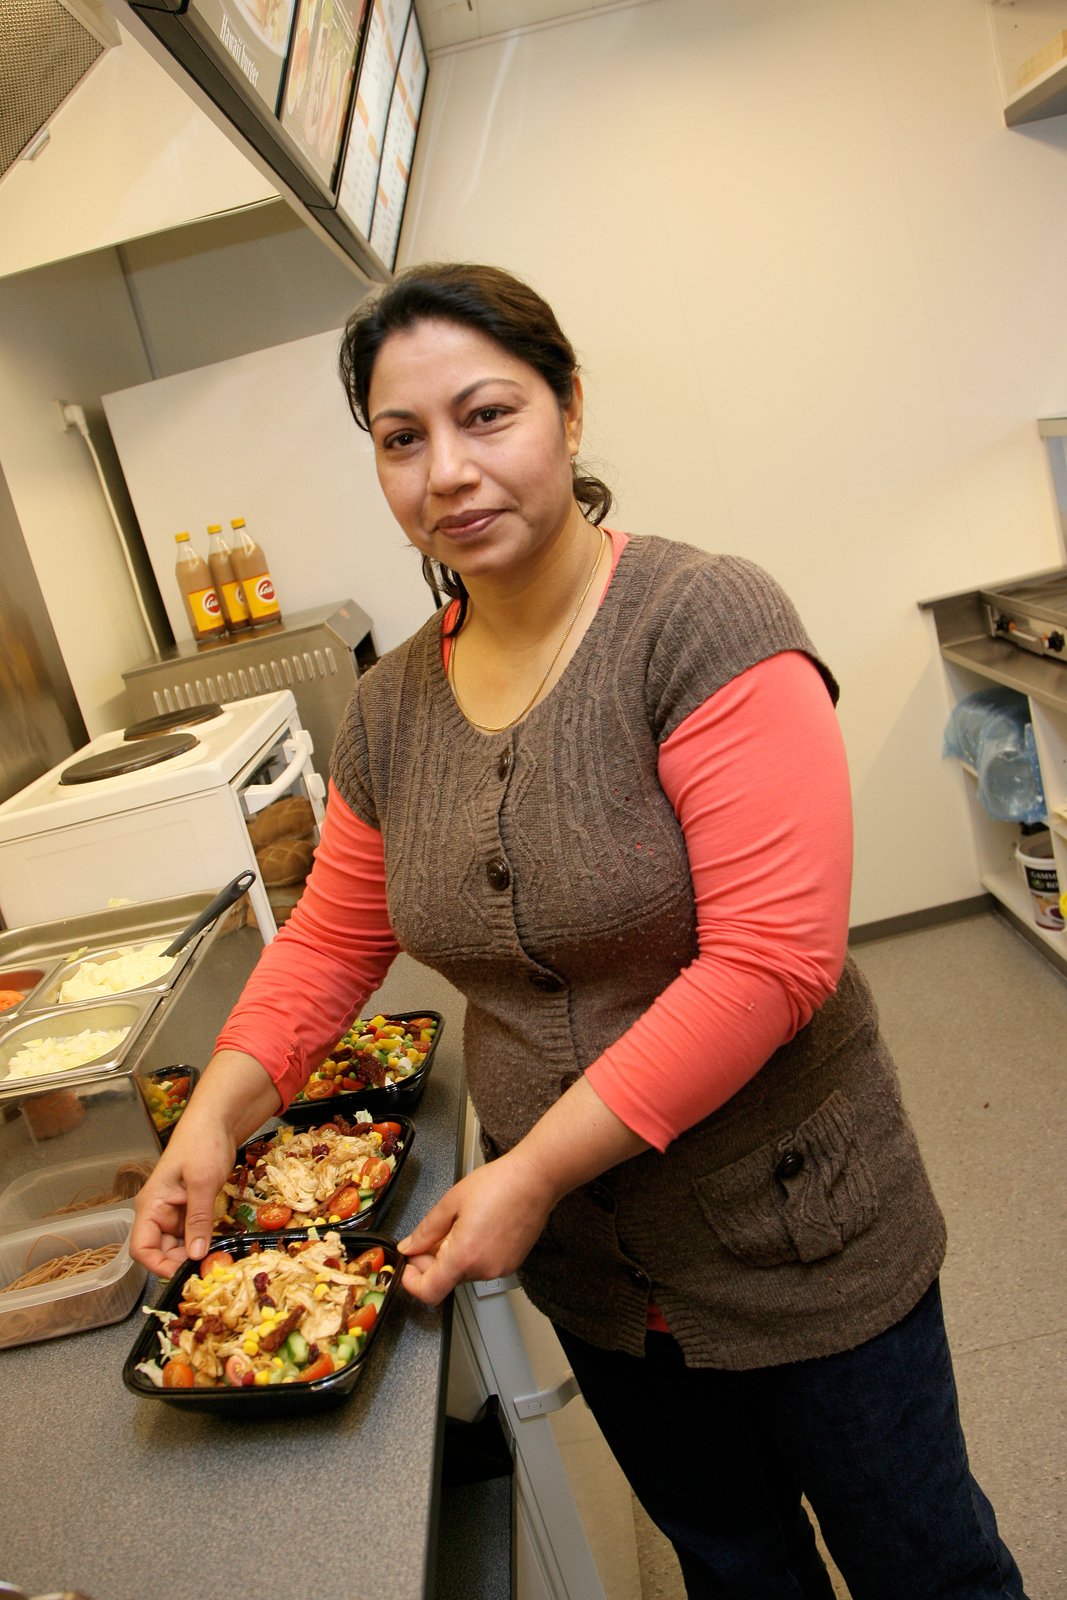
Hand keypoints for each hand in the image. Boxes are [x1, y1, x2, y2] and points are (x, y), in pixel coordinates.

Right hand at [130, 1047, 280, 1275]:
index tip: (184, 1274)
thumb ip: (198, 1220)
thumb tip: (196, 1256)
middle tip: (210, 1269)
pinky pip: (193, 1235)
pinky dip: (204, 1242)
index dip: (158, 1266)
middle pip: (161, 1252)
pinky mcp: (191, 1209)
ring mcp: (175, 1212)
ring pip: (179, 1246)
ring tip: (217, 1259)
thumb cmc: (202, 1144)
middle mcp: (158, 1213)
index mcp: (151, 1206)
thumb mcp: (202, 1182)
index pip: (141, 1248)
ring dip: (195, 1255)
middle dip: (182, 1263)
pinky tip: (219, 1246)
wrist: (217, 1121)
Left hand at [398, 1149, 556, 1304]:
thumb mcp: (452, 1201)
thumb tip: (409, 1248)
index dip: (412, 1282)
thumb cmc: (499, 1184)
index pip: (429, 1291)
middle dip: (432, 1261)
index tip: (409, 1266)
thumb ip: (426, 1230)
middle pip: (446, 1279)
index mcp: (464, 1256)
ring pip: (464, 1272)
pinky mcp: (511, 1264)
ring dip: (454, 1255)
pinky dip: (473, 1254)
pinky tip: (478, 1228)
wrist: (535, 1180)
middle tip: (433, 1234)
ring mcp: (499, 1269)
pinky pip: (482, 1266)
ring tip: (462, 1224)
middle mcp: (483, 1270)